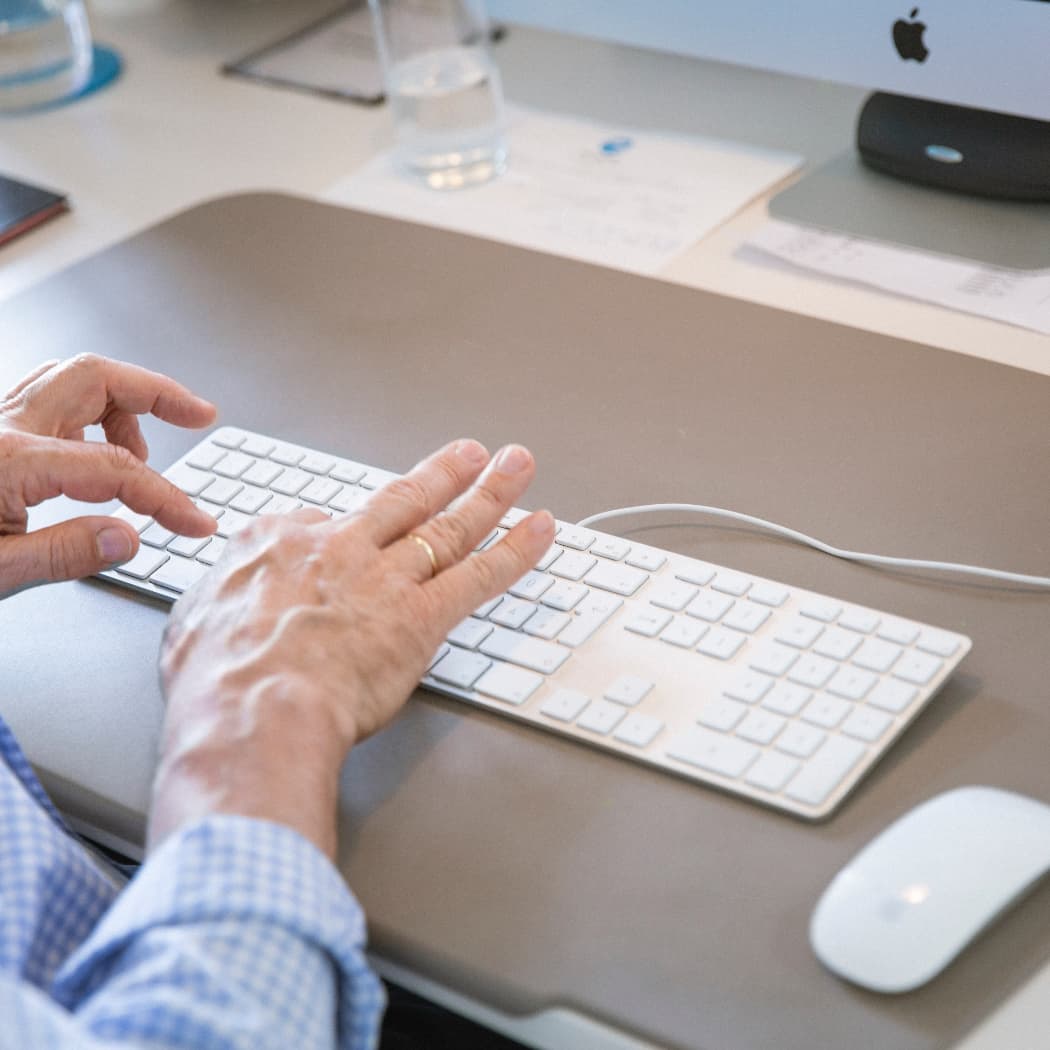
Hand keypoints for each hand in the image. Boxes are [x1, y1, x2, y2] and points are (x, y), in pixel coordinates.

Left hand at [0, 355, 216, 597]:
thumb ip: (62, 553)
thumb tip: (129, 537)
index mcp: (7, 461)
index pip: (114, 469)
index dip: (167, 498)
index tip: (197, 523)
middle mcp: (0, 427)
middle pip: (95, 377)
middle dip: (158, 391)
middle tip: (200, 415)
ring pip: (70, 377)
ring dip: (120, 403)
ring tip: (142, 453)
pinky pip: (46, 395)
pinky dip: (86, 411)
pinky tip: (91, 450)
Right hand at [152, 439, 554, 856]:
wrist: (252, 707)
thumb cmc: (216, 676)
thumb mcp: (194, 620)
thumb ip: (222, 598)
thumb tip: (227, 603)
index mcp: (280, 542)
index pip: (322, 520)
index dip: (345, 527)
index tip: (354, 528)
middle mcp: (341, 548)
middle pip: (403, 500)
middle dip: (442, 474)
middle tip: (472, 454)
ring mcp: (385, 578)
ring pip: (448, 526)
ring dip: (489, 493)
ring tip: (515, 467)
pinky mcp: (422, 616)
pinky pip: (481, 575)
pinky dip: (517, 550)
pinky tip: (541, 530)